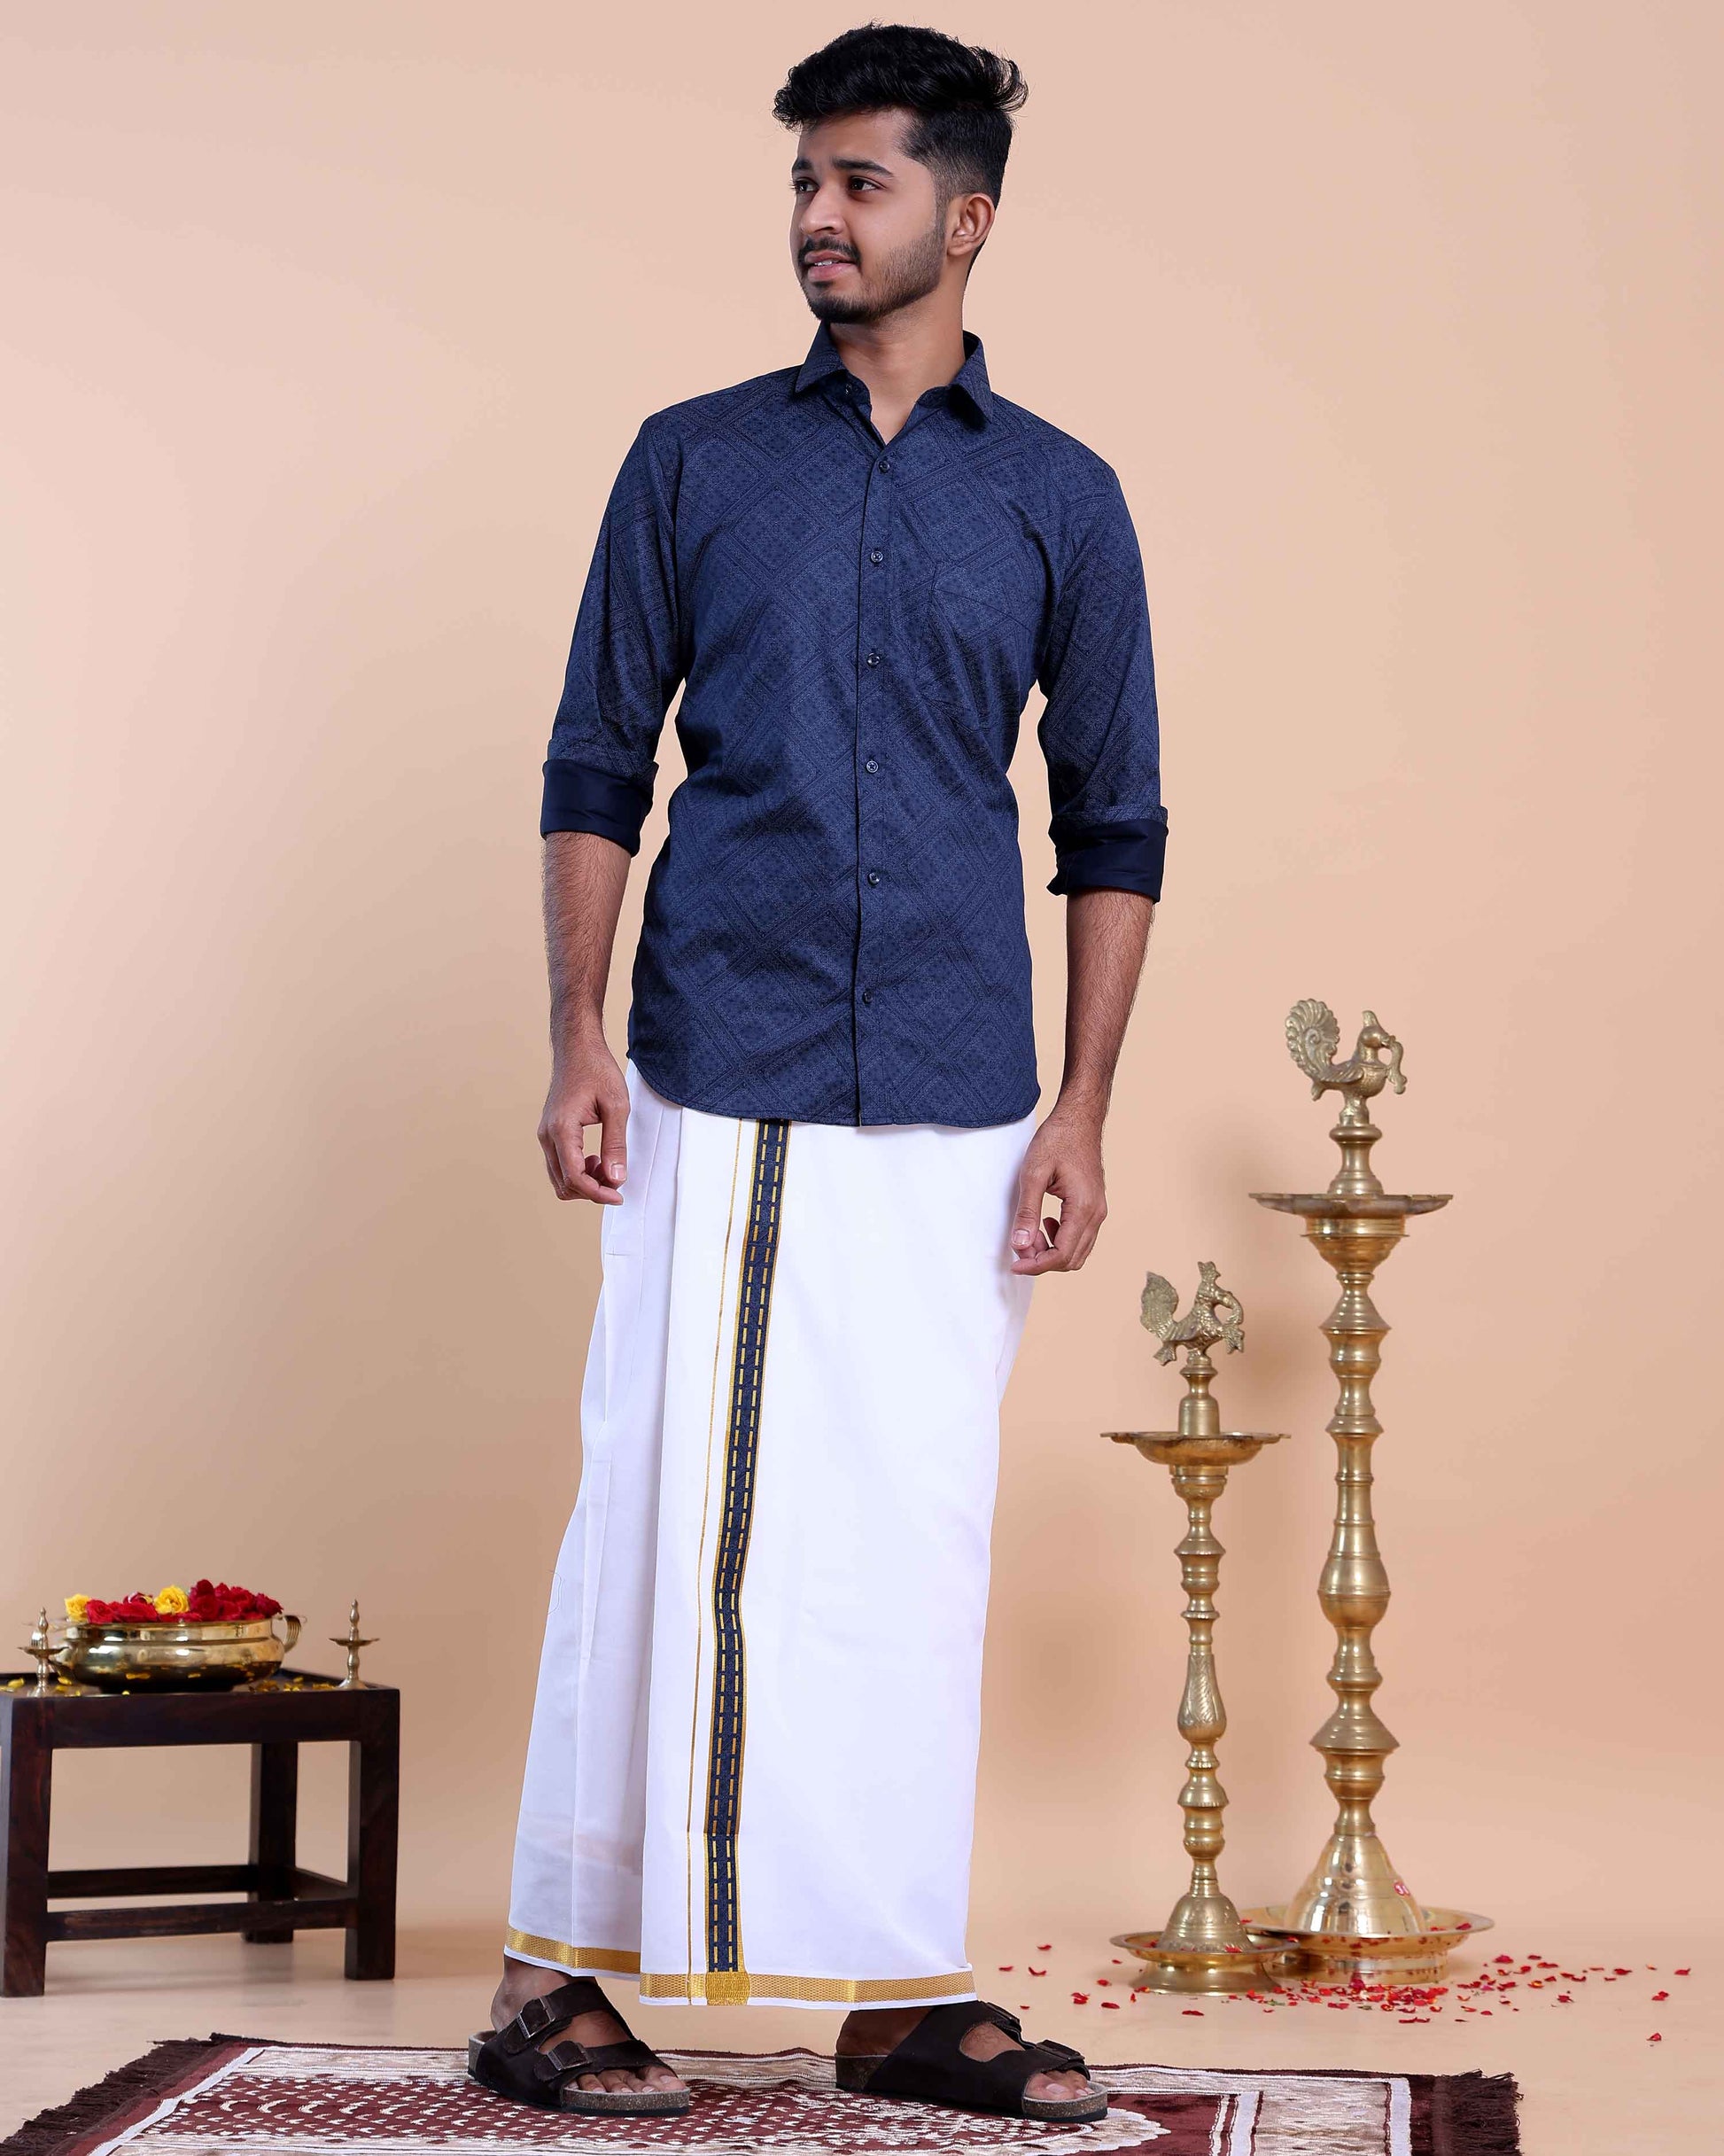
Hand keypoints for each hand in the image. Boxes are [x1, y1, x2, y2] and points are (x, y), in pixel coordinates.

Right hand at [538, 1035, 628, 1203]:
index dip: (598, 1193)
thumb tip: (616, 1177)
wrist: (577, 1049)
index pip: (575, 1177)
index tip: (618, 1195)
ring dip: (584, 1182)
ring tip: (607, 1166)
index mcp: (562, 1129)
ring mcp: (545, 1135)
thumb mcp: (616, 1106)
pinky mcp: (549, 1133)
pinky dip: (577, 1171)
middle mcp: (547, 1135)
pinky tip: (596, 1159)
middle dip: (591, 1190)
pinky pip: (559, 1165)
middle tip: (617, 1181)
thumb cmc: (596, 1070)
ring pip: (559, 1178)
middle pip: (564, 1184)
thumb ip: (616, 1144)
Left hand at [1008, 1103, 1106, 1273]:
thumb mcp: (1033, 1174)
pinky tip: (1044, 1223)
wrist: (1079, 1119)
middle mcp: (1096, 1214)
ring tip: (1031, 1232)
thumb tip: (1020, 1246)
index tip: (1015, 1264)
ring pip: (1078, 1252)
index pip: (1061, 1255)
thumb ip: (1027, 1212)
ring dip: (1052, 1251)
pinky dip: (1061, 1240)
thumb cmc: (1057, 1140)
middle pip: (1071, 1260)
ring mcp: (1098, 1211)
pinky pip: (1081, 1237)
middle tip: (1020, 1245)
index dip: (1035, 1265)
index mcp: (1083, 1208)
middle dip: (1043, 1260)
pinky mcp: (1095, 1206)